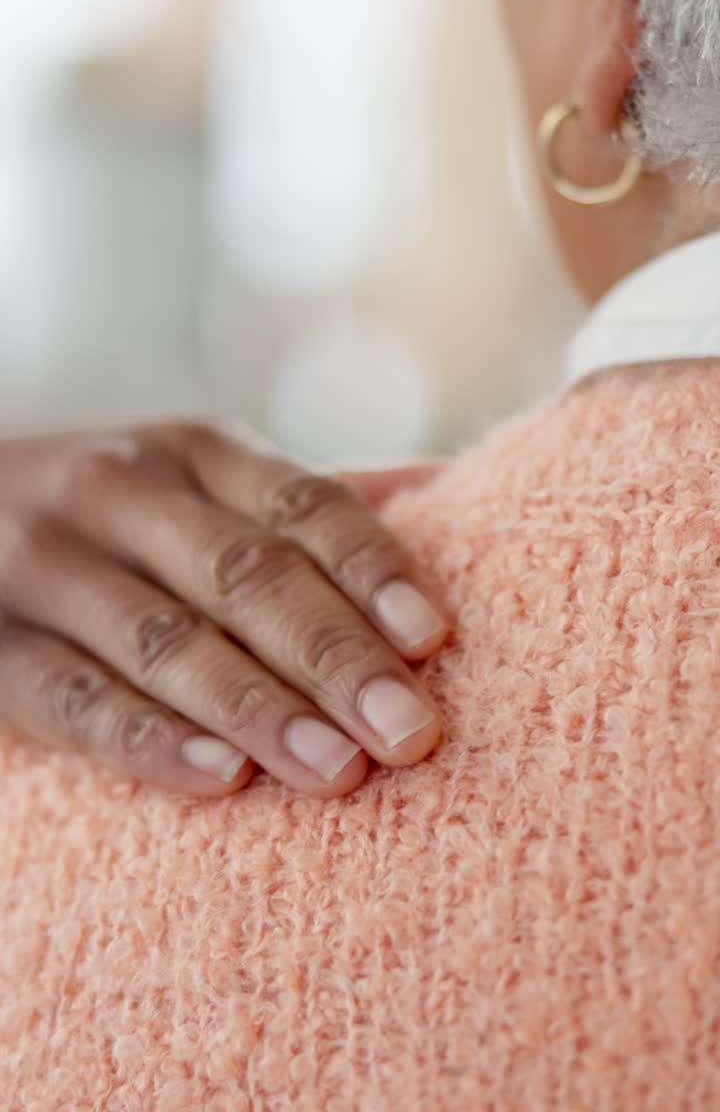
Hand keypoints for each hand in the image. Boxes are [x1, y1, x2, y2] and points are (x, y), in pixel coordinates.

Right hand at [0, 425, 449, 798]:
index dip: (371, 567)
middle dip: (334, 656)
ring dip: (257, 708)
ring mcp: (47, 565)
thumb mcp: (205, 478)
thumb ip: (307, 500)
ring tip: (337, 770)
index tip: (434, 638)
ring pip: (166, 641)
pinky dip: (148, 741)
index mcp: (196, 449)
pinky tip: (220, 780)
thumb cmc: (126, 511)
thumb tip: (450, 488)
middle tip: (410, 733)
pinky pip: (74, 701)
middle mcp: (121, 491)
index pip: (301, 501)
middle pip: (245, 575)